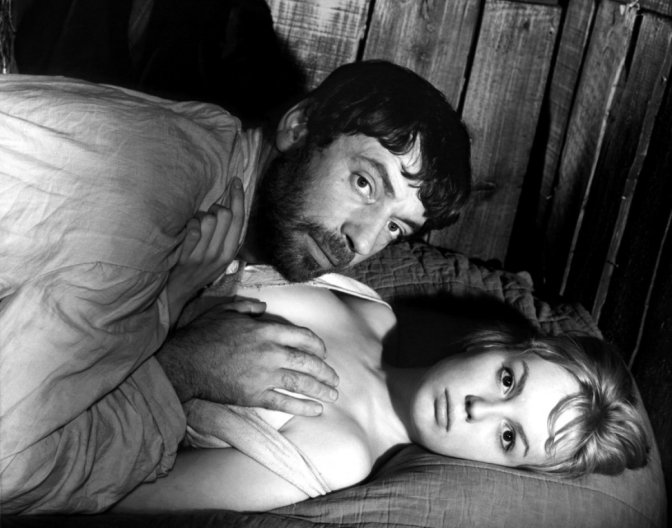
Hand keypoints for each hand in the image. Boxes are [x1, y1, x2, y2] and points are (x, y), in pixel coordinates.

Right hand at [157, 302, 339, 416]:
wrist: (185, 363)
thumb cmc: (204, 334)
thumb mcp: (226, 310)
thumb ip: (248, 307)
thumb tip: (264, 308)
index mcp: (266, 330)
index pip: (303, 336)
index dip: (318, 345)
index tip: (324, 352)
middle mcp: (271, 352)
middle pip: (308, 362)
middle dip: (326, 371)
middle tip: (335, 378)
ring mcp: (264, 375)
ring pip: (301, 383)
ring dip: (321, 389)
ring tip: (333, 395)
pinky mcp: (255, 395)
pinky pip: (285, 402)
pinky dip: (303, 407)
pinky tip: (316, 410)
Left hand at [167, 178, 244, 324]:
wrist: (178, 292)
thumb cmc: (197, 268)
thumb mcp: (217, 256)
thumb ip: (224, 235)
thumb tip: (227, 206)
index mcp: (230, 252)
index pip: (239, 220)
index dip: (238, 198)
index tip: (235, 181)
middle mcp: (219, 254)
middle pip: (225, 215)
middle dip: (215, 207)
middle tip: (208, 213)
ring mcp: (203, 256)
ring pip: (209, 219)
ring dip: (200, 216)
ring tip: (195, 225)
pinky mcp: (188, 257)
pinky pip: (193, 228)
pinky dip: (188, 225)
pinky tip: (186, 232)